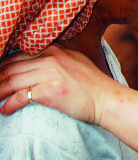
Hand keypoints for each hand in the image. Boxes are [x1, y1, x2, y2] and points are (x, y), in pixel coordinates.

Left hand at [0, 45, 117, 124]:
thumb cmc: (92, 84)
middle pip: (11, 67)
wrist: (106, 98)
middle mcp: (51, 58)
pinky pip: (19, 97)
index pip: (18, 55)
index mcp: (55, 49)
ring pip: (11, 81)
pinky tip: (5, 110)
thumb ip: (55, 58)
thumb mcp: (74, 61)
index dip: (3, 65)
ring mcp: (50, 73)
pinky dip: (8, 105)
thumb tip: (34, 63)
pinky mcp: (49, 91)